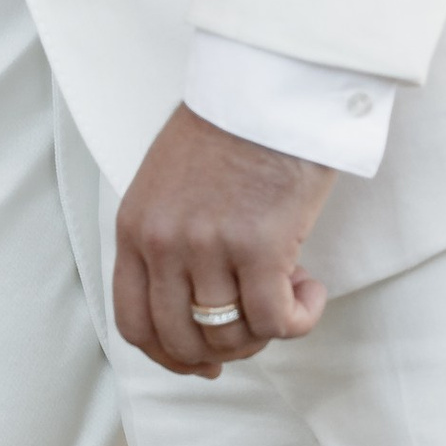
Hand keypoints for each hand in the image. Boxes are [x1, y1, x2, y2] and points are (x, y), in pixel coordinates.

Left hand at [112, 107, 333, 376]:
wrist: (268, 84)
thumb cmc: (228, 128)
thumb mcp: (168, 184)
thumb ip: (167, 241)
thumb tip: (193, 306)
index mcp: (134, 228)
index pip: (134, 324)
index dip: (169, 357)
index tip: (202, 361)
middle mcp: (163, 244)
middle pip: (181, 340)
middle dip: (224, 350)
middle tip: (258, 326)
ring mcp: (207, 247)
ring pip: (230, 336)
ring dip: (266, 330)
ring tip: (290, 292)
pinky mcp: (259, 246)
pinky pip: (275, 321)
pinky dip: (299, 319)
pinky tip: (312, 289)